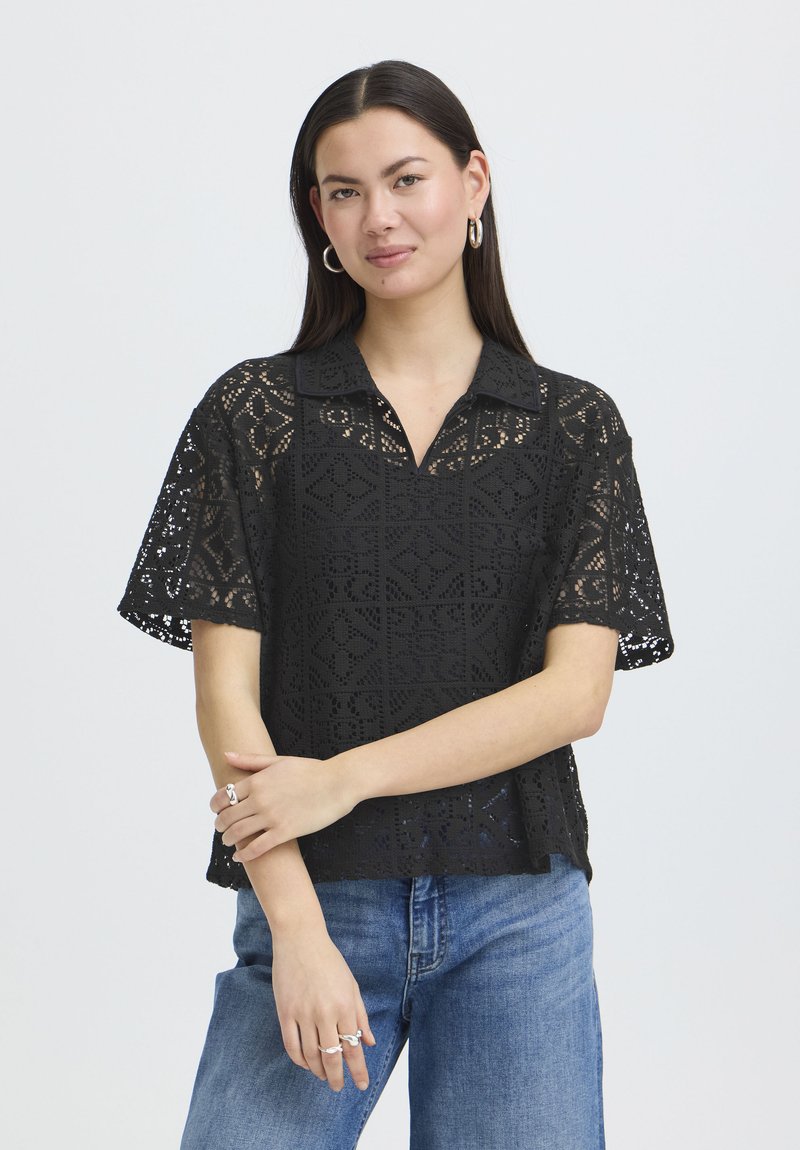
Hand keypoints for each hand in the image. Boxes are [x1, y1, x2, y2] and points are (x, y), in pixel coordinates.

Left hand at [210, 751, 357, 861]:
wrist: (337, 783)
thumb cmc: (311, 770)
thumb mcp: (279, 761)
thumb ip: (251, 760)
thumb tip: (226, 754)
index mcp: (257, 781)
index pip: (223, 796)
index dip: (215, 806)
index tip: (217, 811)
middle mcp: (260, 799)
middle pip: (227, 817)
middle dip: (220, 825)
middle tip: (222, 829)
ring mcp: (271, 817)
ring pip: (238, 833)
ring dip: (228, 840)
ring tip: (229, 841)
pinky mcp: (284, 832)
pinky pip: (257, 848)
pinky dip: (244, 855)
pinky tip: (240, 857)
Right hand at [271, 926, 376, 1091]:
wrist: (300, 940)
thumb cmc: (329, 961)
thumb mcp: (352, 985)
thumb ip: (361, 1015)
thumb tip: (369, 1042)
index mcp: (345, 1005)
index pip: (353, 1047)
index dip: (358, 1070)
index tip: (361, 1085)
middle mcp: (325, 1013)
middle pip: (332, 1056)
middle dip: (336, 1077)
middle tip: (337, 1087)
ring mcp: (303, 1013)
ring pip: (311, 1055)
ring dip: (318, 1070)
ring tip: (323, 1075)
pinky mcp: (285, 1012)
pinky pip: (291, 1045)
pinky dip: (299, 1060)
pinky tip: (306, 1063)